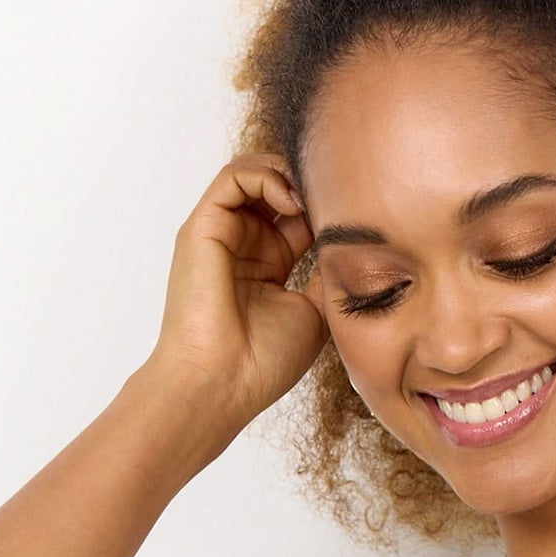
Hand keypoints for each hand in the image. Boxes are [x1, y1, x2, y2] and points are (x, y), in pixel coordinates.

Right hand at [136, 152, 325, 459]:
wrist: (221, 384)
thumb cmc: (263, 361)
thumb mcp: (315, 310)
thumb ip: (328, 272)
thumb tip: (354, 240)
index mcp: (266, 264)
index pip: (296, 213)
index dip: (324, 204)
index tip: (353, 211)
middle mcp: (241, 244)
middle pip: (275, 185)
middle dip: (308, 180)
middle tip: (338, 193)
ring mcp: (220, 233)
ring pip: (253, 172)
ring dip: (289, 173)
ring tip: (313, 198)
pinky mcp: (202, 227)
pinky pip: (233, 177)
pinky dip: (265, 176)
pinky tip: (292, 202)